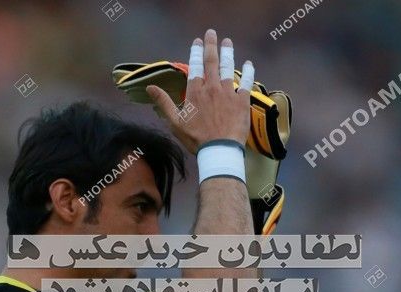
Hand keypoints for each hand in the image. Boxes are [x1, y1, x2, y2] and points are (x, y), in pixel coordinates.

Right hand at [145, 28, 252, 153]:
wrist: (219, 150)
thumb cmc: (196, 138)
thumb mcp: (175, 122)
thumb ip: (164, 102)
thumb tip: (150, 87)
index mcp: (195, 92)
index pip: (194, 66)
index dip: (196, 52)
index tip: (197, 41)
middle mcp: (212, 88)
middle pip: (212, 62)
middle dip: (211, 45)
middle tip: (212, 33)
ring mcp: (228, 93)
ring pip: (229, 68)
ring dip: (228, 53)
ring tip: (228, 42)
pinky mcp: (242, 101)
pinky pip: (247, 83)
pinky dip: (248, 72)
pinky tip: (249, 63)